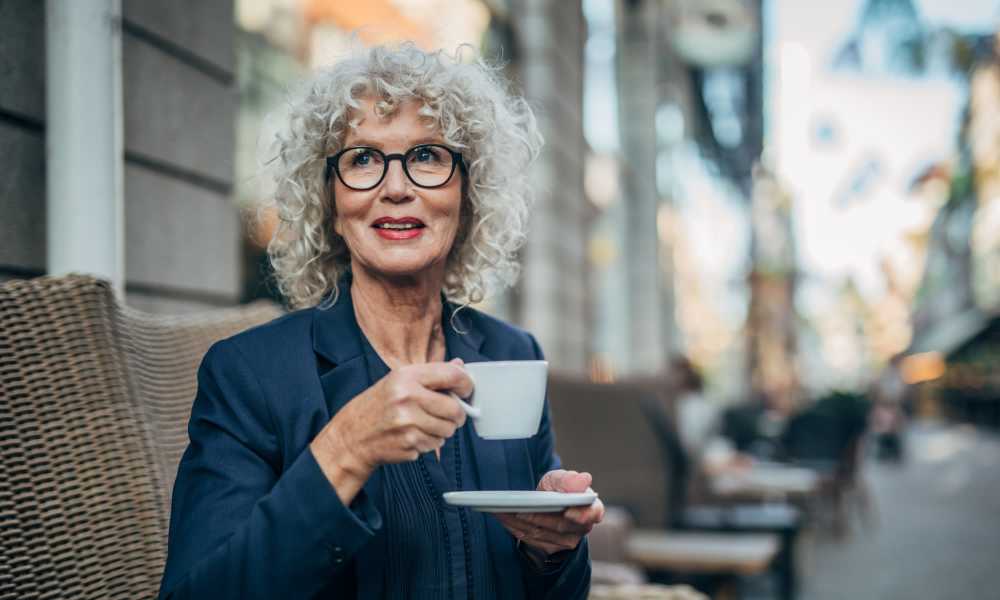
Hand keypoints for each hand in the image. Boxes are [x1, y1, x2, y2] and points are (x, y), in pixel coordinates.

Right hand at [310, 358, 472, 503]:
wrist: (352, 436)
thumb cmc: (378, 406)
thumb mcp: (399, 380)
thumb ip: (431, 374)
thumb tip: (460, 367)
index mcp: (407, 376)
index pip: (452, 376)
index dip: (466, 384)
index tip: (467, 390)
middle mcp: (408, 397)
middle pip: (454, 409)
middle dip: (457, 414)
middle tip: (449, 413)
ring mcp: (408, 423)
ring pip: (448, 430)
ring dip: (443, 430)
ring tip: (425, 424)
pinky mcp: (409, 443)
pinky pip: (436, 444)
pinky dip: (430, 442)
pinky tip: (414, 435)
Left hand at [495, 470, 604, 557]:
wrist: (546, 504)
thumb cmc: (557, 489)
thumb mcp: (560, 479)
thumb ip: (568, 479)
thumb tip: (583, 479)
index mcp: (591, 507)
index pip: (593, 513)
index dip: (582, 514)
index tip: (568, 513)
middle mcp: (581, 528)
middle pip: (560, 526)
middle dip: (539, 518)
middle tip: (520, 510)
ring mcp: (566, 541)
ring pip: (543, 534)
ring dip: (520, 523)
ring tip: (503, 511)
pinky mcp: (550, 548)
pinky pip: (531, 540)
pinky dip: (515, 528)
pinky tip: (502, 517)